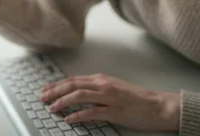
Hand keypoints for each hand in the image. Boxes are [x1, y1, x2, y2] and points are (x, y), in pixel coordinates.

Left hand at [40, 73, 179, 131]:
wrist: (157, 106)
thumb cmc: (136, 99)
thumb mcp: (113, 87)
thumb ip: (96, 88)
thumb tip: (77, 92)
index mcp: (101, 79)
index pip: (73, 80)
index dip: (56, 85)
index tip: (44, 90)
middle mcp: (103, 85)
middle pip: (72, 85)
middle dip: (54, 92)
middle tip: (42, 99)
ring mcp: (109, 97)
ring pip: (79, 96)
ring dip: (63, 102)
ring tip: (52, 108)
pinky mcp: (115, 111)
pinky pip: (92, 112)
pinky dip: (78, 115)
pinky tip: (69, 120)